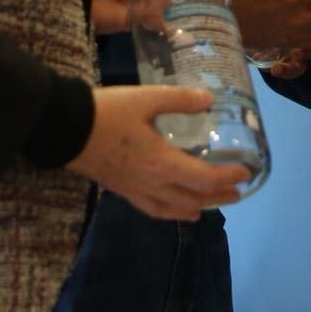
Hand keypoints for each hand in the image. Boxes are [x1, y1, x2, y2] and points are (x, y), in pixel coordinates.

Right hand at [66, 85, 249, 220]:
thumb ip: (180, 100)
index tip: (246, 172)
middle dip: (218, 196)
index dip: (228, 178)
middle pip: (193, 198)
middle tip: (237, 193)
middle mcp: (152, 184)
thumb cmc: (107, 113)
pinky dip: (171, 212)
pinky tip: (175, 209)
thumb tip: (209, 99)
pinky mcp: (121, 190)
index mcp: (162, 163)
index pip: (205, 179)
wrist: (65, 129)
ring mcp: (135, 190)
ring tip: (210, 204)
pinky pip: (153, 209)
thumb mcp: (146, 99)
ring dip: (196, 206)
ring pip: (173, 208)